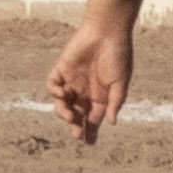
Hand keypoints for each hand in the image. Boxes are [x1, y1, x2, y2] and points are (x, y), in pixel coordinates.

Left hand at [49, 16, 131, 145]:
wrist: (107, 30)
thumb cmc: (118, 55)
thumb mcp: (121, 81)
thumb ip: (115, 102)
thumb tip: (111, 123)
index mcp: (100, 97)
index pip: (92, 120)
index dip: (90, 132)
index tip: (89, 143)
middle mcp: (84, 91)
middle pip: (76, 115)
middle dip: (75, 126)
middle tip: (76, 132)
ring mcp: (72, 81)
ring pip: (62, 103)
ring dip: (63, 112)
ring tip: (69, 116)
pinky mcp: (62, 68)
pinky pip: (52, 84)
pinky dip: (54, 92)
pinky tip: (62, 94)